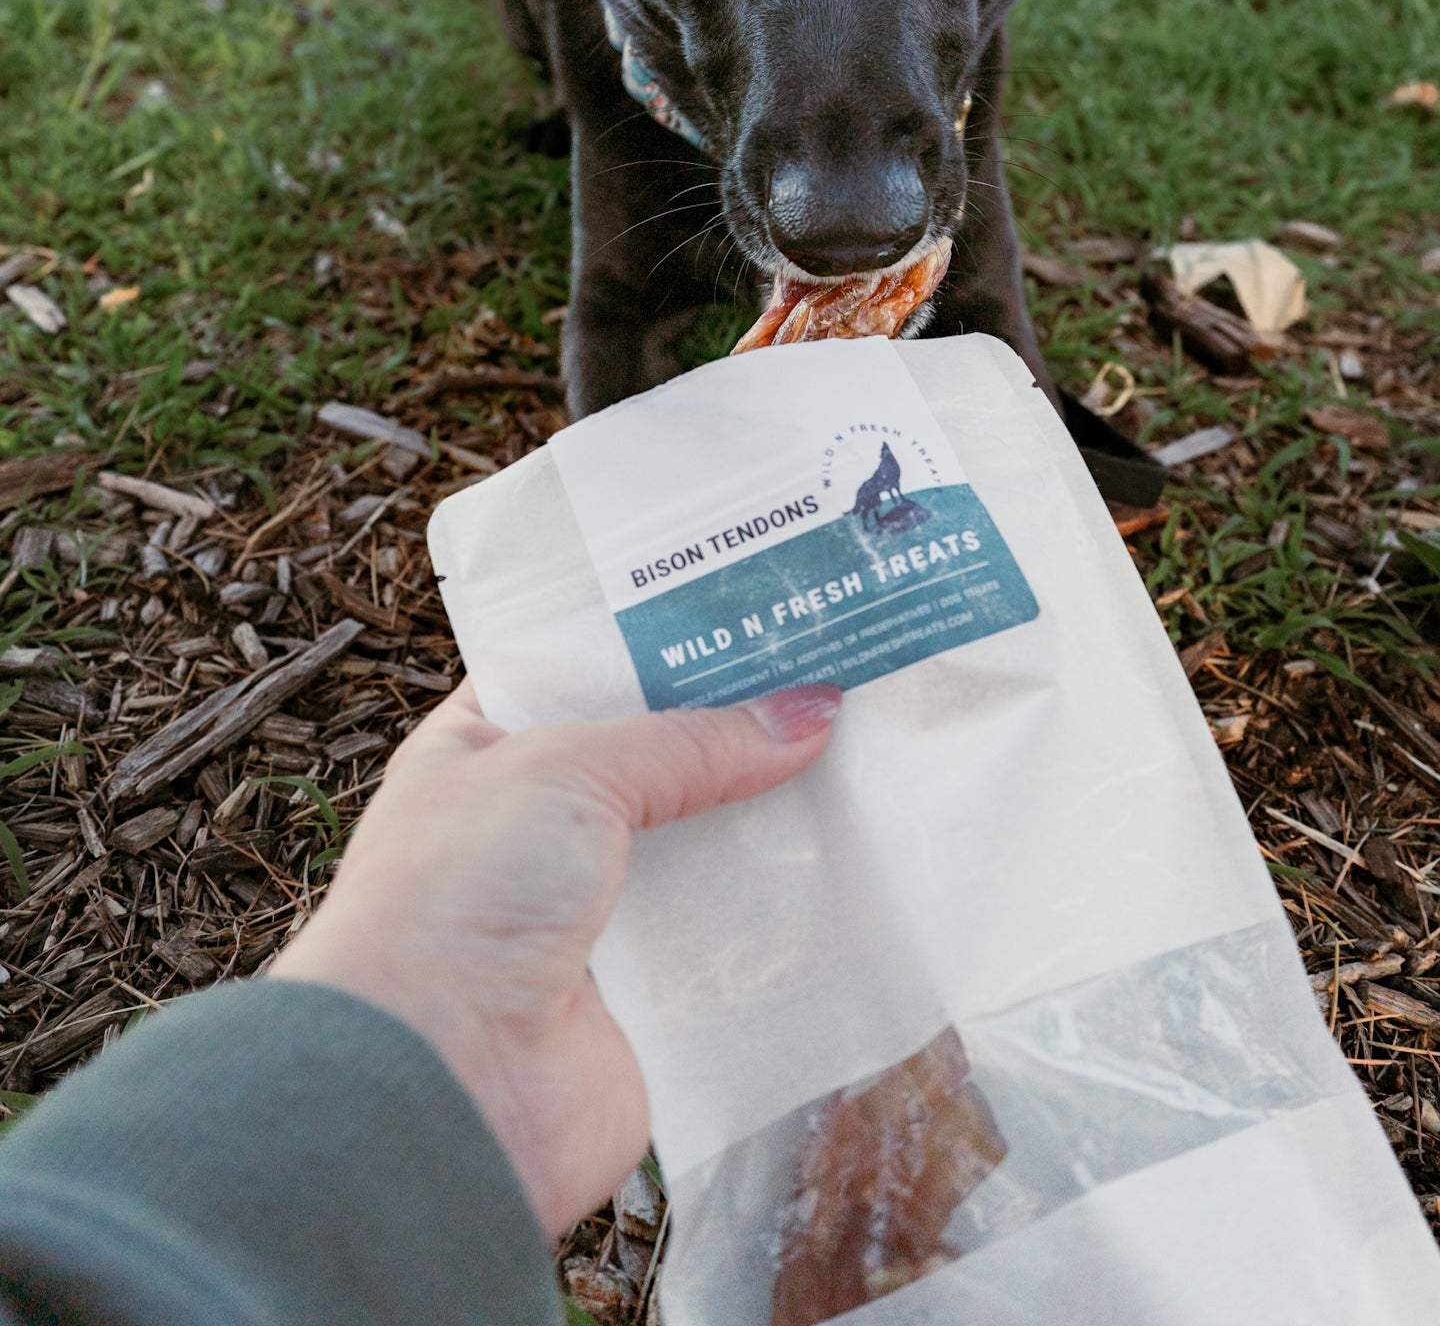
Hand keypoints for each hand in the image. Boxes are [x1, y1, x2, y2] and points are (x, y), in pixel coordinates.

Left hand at [271, 680, 840, 1233]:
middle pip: (652, 760)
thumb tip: (810, 712)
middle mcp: (531, 828)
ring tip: (861, 752)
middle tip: (829, 668)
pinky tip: (850, 861)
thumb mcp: (566, 770)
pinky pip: (726, 937)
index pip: (575, 671)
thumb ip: (689, 741)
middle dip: (731, 729)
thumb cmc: (457, 899)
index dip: (652, 642)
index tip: (742, 607)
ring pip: (698, 848)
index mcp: (479, 751)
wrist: (440, 1085)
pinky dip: (781, 911)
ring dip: (766, 818)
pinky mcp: (643, 995)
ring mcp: (588, 915)